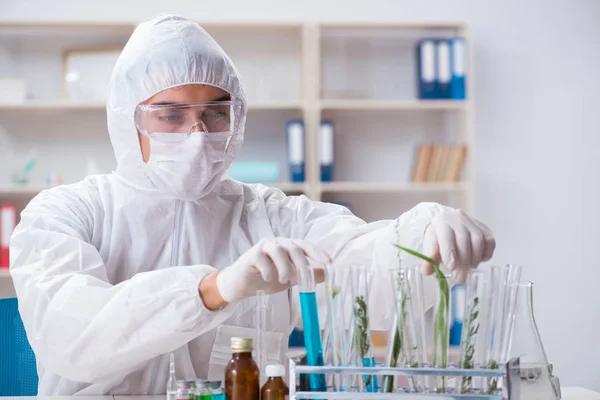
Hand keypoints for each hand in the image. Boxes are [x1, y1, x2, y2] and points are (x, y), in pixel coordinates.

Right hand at [216, 237, 330, 302]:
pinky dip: (268, 271)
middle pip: (294, 248)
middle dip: (302, 265)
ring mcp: (264, 247)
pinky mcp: (252, 254)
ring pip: (279, 251)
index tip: (329, 263)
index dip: (318, 253)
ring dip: (284, 268)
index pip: (306, 246)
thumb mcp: (290, 279)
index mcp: (288, 247)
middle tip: (304, 280)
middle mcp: (278, 243)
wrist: (241, 284)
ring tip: (283, 281)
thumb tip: (325, 274)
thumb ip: (305, 275)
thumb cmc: (266, 279)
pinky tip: (267, 279)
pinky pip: (263, 259)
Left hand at [422, 210, 494, 283]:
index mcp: (441, 223)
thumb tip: (427, 271)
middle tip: (459, 278)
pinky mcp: (485, 229)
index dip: (450, 253)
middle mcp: (457, 219)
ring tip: (469, 268)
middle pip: (464, 240)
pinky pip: (490, 242)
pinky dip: (486, 254)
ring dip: (475, 259)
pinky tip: (478, 260)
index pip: (447, 237)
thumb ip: (428, 260)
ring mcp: (473, 223)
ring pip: (478, 241)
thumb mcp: (430, 247)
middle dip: (463, 262)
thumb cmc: (439, 238)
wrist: (449, 224)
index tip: (451, 267)